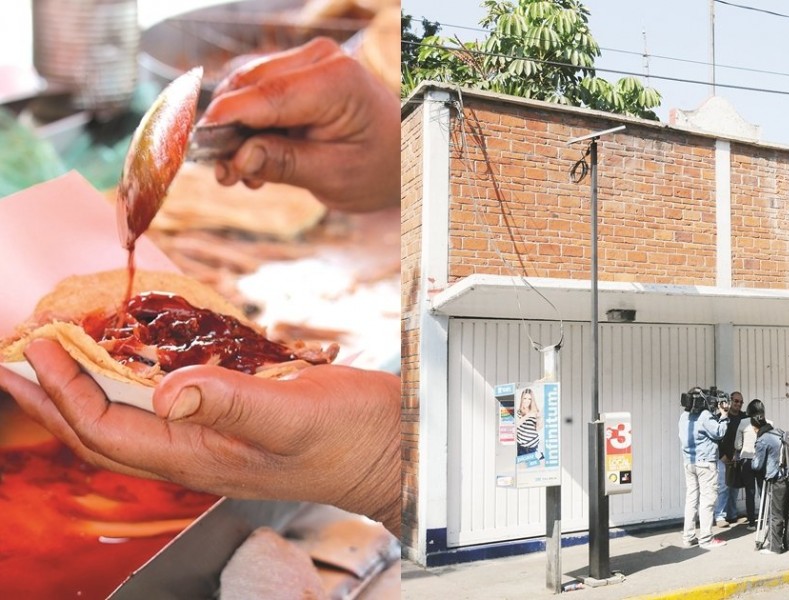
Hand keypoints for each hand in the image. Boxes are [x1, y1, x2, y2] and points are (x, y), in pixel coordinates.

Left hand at [0, 339, 399, 536]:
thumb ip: (231, 403)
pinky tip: (139, 365)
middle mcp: (200, 454)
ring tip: (64, 361)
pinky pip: (169, 408)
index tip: (35, 348)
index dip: (64, 392)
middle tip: (22, 362)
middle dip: (57, 400)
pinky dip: (138, 384)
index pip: (108, 429)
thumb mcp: (294, 415)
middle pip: (106, 433)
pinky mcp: (237, 425)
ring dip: (92, 391)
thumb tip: (167, 391)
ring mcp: (217, 442)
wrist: (394, 449)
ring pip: (134, 421)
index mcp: (202, 456)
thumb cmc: (352, 437)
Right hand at [199, 37, 399, 212]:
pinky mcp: (298, 73)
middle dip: (226, 130)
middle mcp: (320, 59)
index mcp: (336, 81)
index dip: (225, 121)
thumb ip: (286, 164)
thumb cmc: (380, 166)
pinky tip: (253, 158)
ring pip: (245, 88)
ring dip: (234, 130)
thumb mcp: (336, 175)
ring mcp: (308, 62)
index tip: (198, 149)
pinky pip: (256, 93)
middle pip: (248, 87)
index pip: (266, 96)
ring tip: (240, 174)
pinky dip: (247, 124)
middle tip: (224, 176)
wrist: (405, 154)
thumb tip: (238, 158)